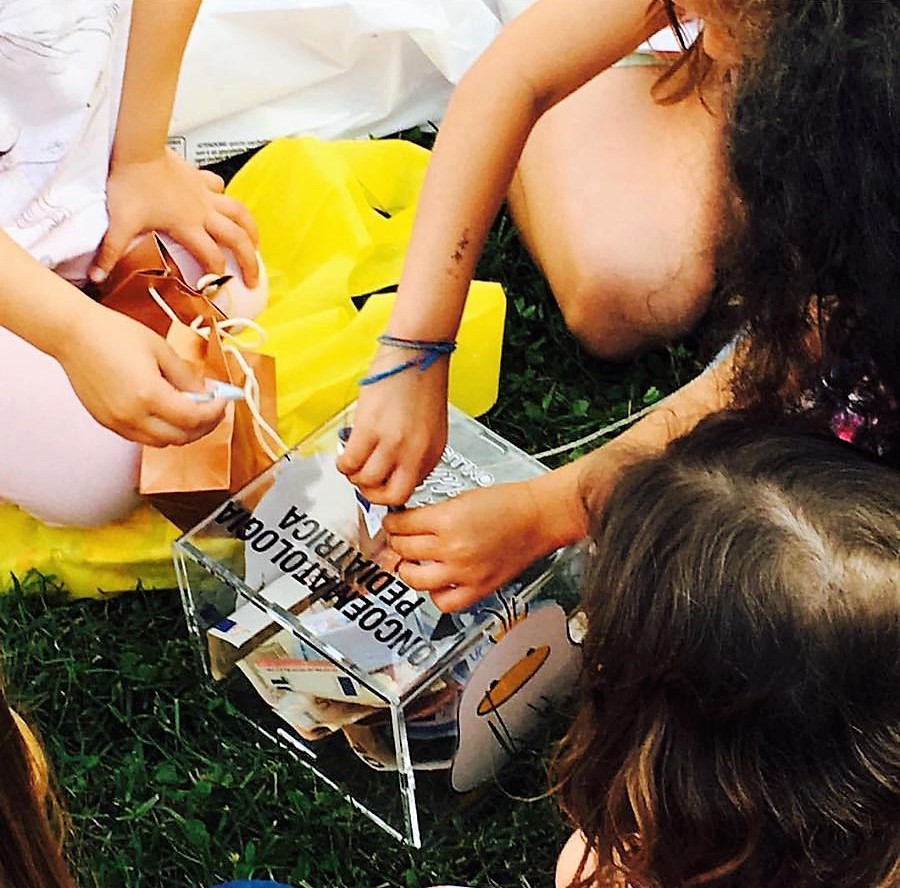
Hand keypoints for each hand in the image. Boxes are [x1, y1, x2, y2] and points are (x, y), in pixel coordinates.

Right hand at [58, 302, 226, 445]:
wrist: (74, 334)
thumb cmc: (114, 334)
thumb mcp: (161, 350)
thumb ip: (186, 376)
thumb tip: (206, 394)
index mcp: (149, 395)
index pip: (194, 418)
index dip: (215, 412)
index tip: (223, 401)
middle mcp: (132, 415)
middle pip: (181, 438)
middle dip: (204, 426)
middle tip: (213, 408)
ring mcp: (117, 422)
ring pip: (162, 443)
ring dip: (182, 431)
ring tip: (191, 410)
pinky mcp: (106, 423)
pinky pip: (142, 438)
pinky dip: (160, 431)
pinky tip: (166, 412)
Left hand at [90, 148, 258, 287]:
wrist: (135, 147)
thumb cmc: (129, 182)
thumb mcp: (120, 223)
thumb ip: (111, 252)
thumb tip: (96, 277)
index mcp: (188, 226)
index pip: (212, 257)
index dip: (217, 275)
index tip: (217, 289)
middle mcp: (203, 212)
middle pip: (237, 239)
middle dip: (249, 261)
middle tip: (253, 279)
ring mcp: (205, 194)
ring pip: (240, 212)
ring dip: (251, 230)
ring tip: (256, 245)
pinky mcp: (199, 177)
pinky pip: (220, 187)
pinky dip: (225, 197)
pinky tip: (224, 203)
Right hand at [337, 351, 449, 505]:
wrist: (416, 352)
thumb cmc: (423, 382)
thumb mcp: (431, 427)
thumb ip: (417, 453)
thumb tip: (396, 472)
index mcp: (432, 453)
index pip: (410, 492)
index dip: (390, 492)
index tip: (380, 487)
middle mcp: (415, 452)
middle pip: (389, 496)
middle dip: (372, 495)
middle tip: (364, 484)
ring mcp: (392, 442)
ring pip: (366, 481)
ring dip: (355, 477)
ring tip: (353, 464)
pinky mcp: (370, 428)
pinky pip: (350, 462)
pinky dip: (343, 464)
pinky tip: (345, 455)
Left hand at [383, 480, 549, 611]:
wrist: (539, 517)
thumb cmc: (509, 504)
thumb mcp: (461, 498)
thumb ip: (432, 514)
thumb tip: (407, 524)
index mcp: (447, 519)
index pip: (401, 524)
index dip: (392, 521)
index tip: (392, 522)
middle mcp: (453, 548)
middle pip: (404, 549)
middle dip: (397, 542)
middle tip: (399, 538)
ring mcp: (464, 572)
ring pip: (415, 579)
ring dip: (408, 569)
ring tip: (411, 562)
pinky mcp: (478, 588)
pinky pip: (443, 602)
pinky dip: (435, 594)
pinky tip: (436, 581)